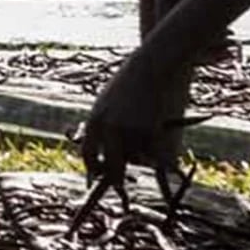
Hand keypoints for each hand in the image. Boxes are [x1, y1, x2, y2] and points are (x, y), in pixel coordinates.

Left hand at [78, 50, 192, 184]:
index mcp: (95, 120)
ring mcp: (132, 132)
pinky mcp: (153, 132)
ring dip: (144, 154)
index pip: (88, 155)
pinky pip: (156, 153)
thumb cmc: (132, 82)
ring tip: (150, 125)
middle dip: (116, 179)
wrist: (155, 63)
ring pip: (138, 158)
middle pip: (112, 169)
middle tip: (121, 186)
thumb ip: (105, 128)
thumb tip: (107, 158)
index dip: (94, 169)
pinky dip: (161, 148)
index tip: (100, 176)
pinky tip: (161, 124)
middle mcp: (110, 130)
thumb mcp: (109, 103)